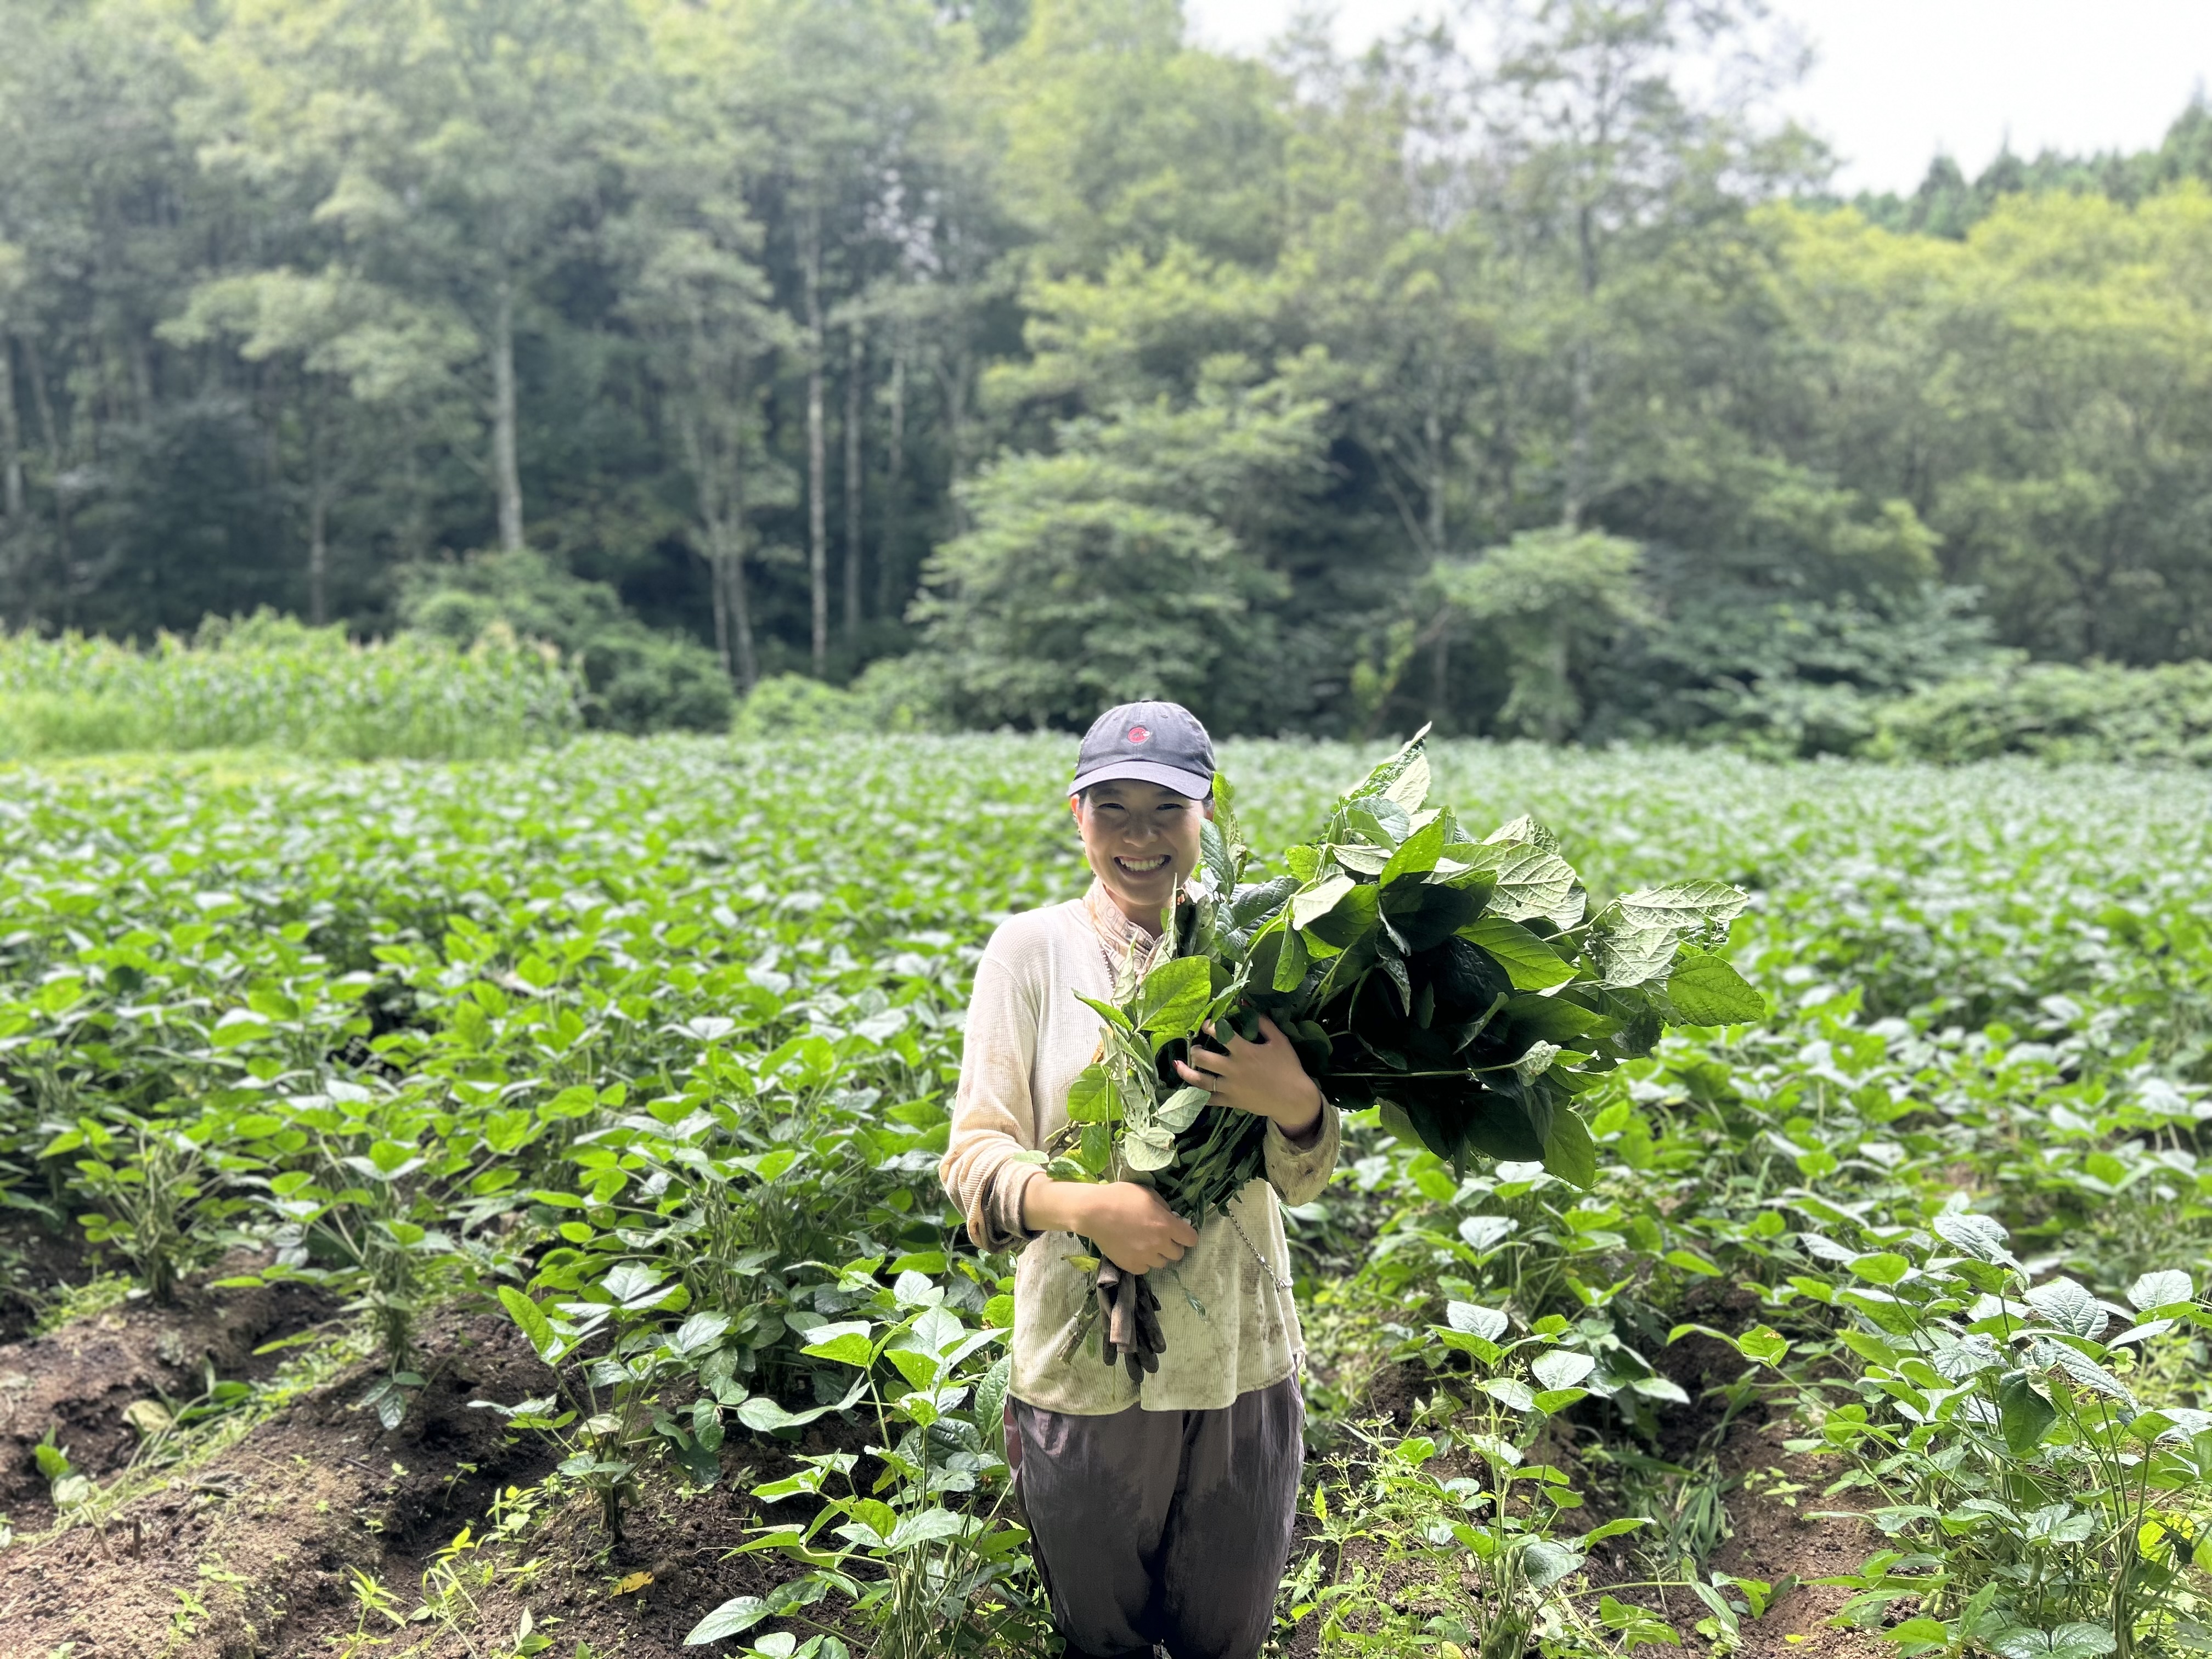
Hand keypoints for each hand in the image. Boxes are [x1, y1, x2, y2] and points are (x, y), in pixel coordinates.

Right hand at [1027, 1178, 1198, 1274]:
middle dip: (1172, 1246)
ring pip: (1161, 1263)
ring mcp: (1144, 1257)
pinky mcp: (1131, 1266)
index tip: (1180, 1232)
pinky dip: (1143, 1262)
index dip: (1187, 1235)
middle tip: (1161, 1238)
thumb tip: (1171, 1217)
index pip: (1191, 1239)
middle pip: (1178, 1254)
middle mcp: (1159, 1244)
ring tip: (1145, 1244)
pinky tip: (1135, 1251)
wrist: (1094, 1212)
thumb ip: (1164, 1207)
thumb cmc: (1121, 1197)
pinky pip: (1145, 1269)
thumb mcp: (1148, 1193)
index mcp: (1166, 1225)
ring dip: (1157, 1255)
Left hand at [1174, 1014, 1323, 1140]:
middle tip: (1196, 1046)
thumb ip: (1262, 1021)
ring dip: (1186, 1072)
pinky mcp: (1231, 1102)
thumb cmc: (1288, 1067)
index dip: (1209, 1026)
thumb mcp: (1279, 1040)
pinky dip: (1196, 1096)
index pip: (1219, 1034)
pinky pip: (1209, 1100)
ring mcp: (1230, 1088)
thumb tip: (1244, 1002)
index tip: (1206, 1023)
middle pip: (1203, 1058)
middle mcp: (1233, 1069)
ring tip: (1179, 1065)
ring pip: (1200, 1081)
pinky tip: (1188, 1089)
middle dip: (1195, 1050)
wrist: (1294, 1099)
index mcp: (1245, 1052)